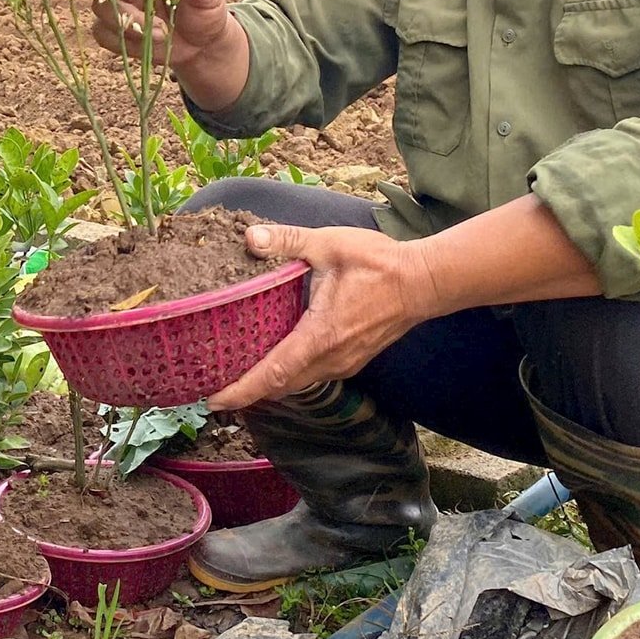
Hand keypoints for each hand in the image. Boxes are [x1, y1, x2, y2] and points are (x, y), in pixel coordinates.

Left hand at [206, 222, 440, 409]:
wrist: (425, 282)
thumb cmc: (380, 263)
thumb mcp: (329, 244)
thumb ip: (288, 241)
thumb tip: (250, 237)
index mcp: (320, 336)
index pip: (273, 373)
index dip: (242, 390)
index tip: (214, 401)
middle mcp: (332, 359)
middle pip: (281, 386)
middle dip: (248, 391)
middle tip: (215, 387)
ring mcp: (345, 363)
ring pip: (299, 383)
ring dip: (270, 384)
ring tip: (239, 376)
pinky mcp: (353, 359)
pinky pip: (314, 375)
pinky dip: (290, 375)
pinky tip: (277, 360)